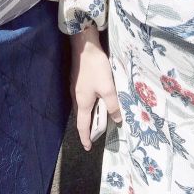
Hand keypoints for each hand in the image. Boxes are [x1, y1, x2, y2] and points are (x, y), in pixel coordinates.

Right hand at [70, 26, 121, 150]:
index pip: (82, 125)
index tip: (87, 147)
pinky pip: (83, 96)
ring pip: (83, 105)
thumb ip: (113, 104)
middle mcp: (76, 96)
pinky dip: (90, 102)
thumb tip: (117, 119)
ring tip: (99, 116)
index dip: (85, 137)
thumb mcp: (107, 87)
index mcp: (83, 101)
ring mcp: (76, 86)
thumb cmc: (95, 67)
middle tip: (96, 133)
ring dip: (90, 114)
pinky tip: (97, 98)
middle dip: (88, 126)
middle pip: (82, 116)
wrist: (84, 45)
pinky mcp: (78, 78)